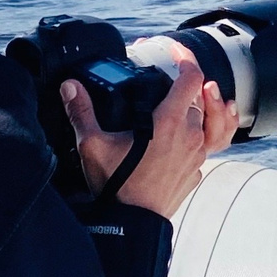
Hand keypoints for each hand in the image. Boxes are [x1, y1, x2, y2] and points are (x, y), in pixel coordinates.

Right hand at [60, 42, 238, 219]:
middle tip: (164, 81)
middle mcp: (190, 135)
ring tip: (182, 106)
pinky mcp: (196, 171)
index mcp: (169, 121)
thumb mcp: (92, 145)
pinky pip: (204, 146)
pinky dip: (197, 137)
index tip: (173, 51)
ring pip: (206, 122)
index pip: (191, 77)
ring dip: (196, 110)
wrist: (132, 225)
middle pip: (198, 98)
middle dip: (184, 85)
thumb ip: (82, 112)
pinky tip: (179, 139)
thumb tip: (70, 87)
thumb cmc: (116, 185)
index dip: (185, 58)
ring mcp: (197, 155)